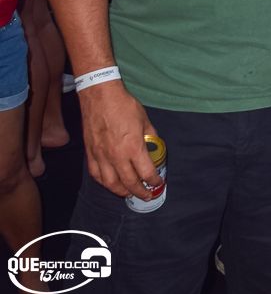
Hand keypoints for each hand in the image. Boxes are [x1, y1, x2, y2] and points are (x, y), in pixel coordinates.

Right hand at [77, 83, 160, 197]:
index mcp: (132, 148)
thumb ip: (150, 136)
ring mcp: (101, 156)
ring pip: (110, 183)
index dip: (154, 180)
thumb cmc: (124, 106)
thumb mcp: (145, 120)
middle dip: (139, 192)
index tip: (158, 183)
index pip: (146, 172)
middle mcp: (116, 156)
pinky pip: (96, 175)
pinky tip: (110, 183)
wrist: (100, 97)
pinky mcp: (89, 154)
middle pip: (129, 183)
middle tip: (146, 195)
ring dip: (121, 191)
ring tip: (129, 193)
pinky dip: (104, 183)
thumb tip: (154, 145)